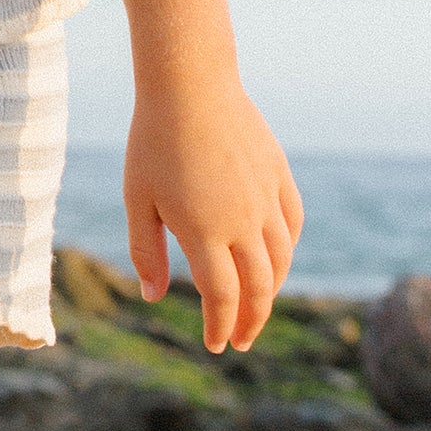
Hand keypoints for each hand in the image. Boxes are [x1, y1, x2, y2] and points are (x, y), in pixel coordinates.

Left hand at [123, 75, 302, 353]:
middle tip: (242, 341)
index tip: (216, 345)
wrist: (190, 85)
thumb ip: (146, 252)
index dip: (220, 327)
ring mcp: (266, 199)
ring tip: (258, 307)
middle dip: (251, 321)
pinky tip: (276, 259)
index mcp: (204, 233)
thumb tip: (152, 297)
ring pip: (281, 260)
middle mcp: (243, 222)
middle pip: (259, 289)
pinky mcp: (279, 176)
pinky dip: (287, 251)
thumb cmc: (153, 142)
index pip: (222, 298)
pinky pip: (292, 225)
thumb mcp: (138, 199)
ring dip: (272, 292)